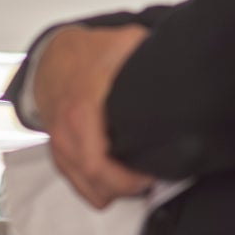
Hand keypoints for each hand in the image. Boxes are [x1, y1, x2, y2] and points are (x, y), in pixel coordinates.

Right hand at [25, 25, 155, 208]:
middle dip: (126, 189)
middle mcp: (66, 135)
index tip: (151, 174)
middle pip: (94, 184)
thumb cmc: (86, 54)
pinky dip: (98, 187)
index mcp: (80, 112)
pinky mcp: (60, 154)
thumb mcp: (123, 44)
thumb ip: (149, 56)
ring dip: (113, 190)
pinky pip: (78, 183)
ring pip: (86, 189)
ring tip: (138, 181)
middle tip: (151, 179)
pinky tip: (116, 182)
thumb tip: (183, 66)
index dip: (127, 180)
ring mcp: (60, 147)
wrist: (51, 57)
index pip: (96, 165)